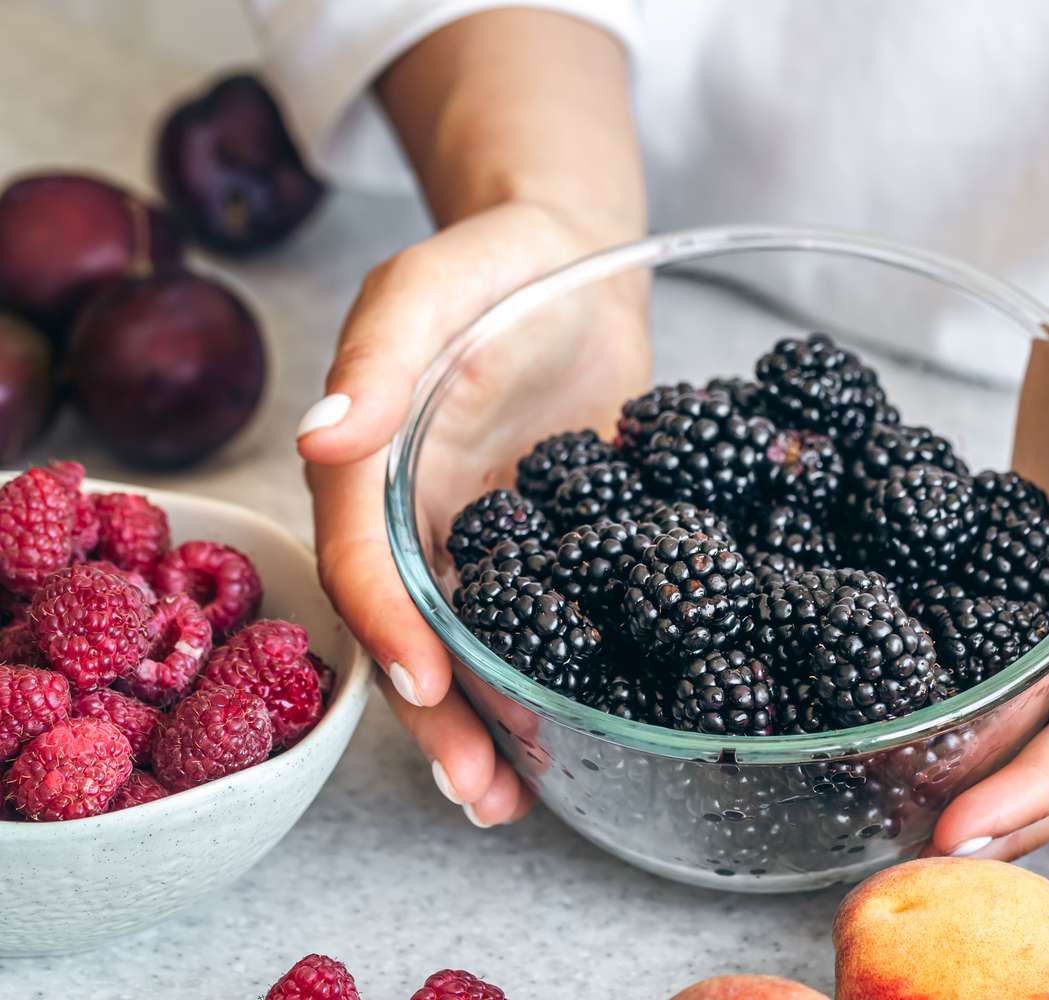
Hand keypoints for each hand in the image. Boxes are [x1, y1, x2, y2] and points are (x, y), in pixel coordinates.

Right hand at [298, 200, 648, 825]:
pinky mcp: (549, 550)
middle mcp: (417, 520)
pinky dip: (549, 685)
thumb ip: (381, 355)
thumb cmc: (497, 262)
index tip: (427, 688)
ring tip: (516, 802)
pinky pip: (542, 628)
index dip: (389, 629)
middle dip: (439, 720)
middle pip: (413, 634)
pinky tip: (575, 739)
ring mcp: (483, 543)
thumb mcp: (432, 287)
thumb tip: (321, 435)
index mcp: (373, 466)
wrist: (574, 262)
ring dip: (489, 730)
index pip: (364, 563)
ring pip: (472, 651)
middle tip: (480, 793)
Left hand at [931, 152, 1048, 857]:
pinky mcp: (1045, 539)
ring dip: (974, 751)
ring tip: (896, 798)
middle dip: (997, 792)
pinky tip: (903, 695)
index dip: (1043, 781)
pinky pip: (1002, 625)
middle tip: (909, 846)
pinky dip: (961, 673)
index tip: (962, 827)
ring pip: (1032, 692)